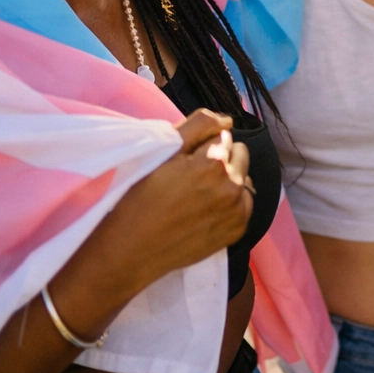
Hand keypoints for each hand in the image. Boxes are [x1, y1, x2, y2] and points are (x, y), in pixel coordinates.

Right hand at [90, 109, 253, 296]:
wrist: (130, 252)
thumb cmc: (139, 199)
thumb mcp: (163, 153)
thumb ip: (198, 125)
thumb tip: (227, 120)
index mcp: (213, 163)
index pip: (222, 136)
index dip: (202, 146)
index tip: (184, 161)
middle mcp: (232, 186)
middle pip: (238, 155)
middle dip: (221, 160)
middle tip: (191, 178)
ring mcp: (237, 210)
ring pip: (243, 178)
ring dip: (228, 180)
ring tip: (198, 195)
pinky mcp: (238, 230)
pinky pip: (244, 203)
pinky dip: (231, 202)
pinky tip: (205, 210)